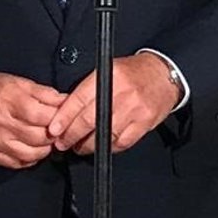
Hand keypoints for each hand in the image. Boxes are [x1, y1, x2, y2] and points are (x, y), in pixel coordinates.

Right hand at [0, 68, 64, 168]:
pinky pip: (16, 163)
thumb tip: (65, 101)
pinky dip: (28, 159)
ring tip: (45, 140)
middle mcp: (0, 120)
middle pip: (37, 137)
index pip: (40, 115)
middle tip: (57, 131)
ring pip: (29, 154)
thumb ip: (44, 93)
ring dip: (43, 150)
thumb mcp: (19, 82)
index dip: (56, 118)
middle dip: (53, 135)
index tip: (63, 118)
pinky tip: (31, 149)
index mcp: (8, 99)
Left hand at [47, 53, 180, 154]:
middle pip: (89, 120)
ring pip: (104, 135)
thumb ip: (89, 88)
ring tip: (79, 147)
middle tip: (62, 143)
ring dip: (87, 145)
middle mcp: (120, 92)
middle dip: (71, 135)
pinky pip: (121, 143)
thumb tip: (65, 110)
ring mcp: (134, 110)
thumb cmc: (133, 73)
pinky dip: (109, 147)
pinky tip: (101, 146)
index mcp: (108, 75)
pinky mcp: (144, 123)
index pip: (79, 99)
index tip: (54, 129)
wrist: (163, 75)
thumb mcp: (108, 70)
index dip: (64, 117)